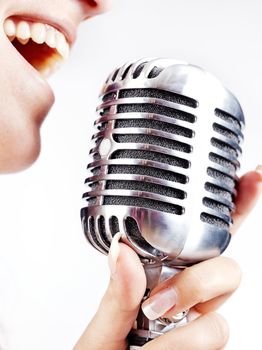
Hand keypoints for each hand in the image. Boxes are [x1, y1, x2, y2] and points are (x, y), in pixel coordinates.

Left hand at [74, 167, 261, 349]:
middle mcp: (189, 293)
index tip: (251, 178)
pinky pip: (213, 339)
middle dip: (199, 284)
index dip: (232, 207)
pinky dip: (181, 347)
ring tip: (149, 334)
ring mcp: (199, 323)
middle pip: (227, 270)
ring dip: (184, 330)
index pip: (203, 235)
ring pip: (220, 316)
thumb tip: (123, 250)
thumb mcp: (103, 323)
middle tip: (160, 304)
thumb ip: (116, 293)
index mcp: (165, 271)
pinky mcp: (205, 347)